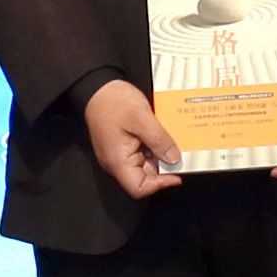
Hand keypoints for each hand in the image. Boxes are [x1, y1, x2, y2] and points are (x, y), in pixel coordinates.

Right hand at [83, 78, 184, 199]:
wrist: (98, 88)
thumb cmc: (113, 101)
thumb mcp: (141, 118)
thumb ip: (159, 140)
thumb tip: (174, 159)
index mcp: (117, 160)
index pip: (139, 188)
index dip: (159, 185)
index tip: (177, 174)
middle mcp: (117, 162)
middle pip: (144, 177)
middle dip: (163, 167)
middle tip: (178, 152)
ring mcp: (119, 154)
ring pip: (145, 164)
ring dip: (160, 155)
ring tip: (170, 140)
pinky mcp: (123, 146)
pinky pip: (142, 153)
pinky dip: (154, 147)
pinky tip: (162, 135)